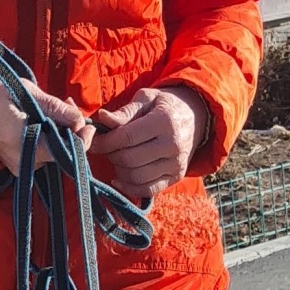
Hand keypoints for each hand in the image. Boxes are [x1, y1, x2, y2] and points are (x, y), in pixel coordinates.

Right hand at [0, 75, 95, 174]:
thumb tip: (79, 117)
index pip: (67, 151)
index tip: (88, 122)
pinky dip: (50, 136)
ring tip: (59, 107)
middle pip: (63, 152)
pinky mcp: (22, 165)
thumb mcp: (26, 93)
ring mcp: (23, 167)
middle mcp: (27, 164)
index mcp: (27, 147)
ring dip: (61, 131)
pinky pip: (45, 153)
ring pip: (55, 152)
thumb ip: (54, 107)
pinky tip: (47, 119)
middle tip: (69, 104)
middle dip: (72, 129)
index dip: (82, 137)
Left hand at [92, 83, 209, 198]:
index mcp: (164, 121)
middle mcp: (173, 145)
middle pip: (129, 159)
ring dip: (118, 171)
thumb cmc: (164, 105)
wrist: (195, 116)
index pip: (126, 137)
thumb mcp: (146, 99)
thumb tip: (102, 119)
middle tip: (107, 148)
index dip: (105, 142)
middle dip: (111, 155)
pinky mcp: (176, 177)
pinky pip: (147, 190)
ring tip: (117, 158)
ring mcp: (176, 164)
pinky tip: (119, 178)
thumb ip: (124, 112)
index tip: (93, 141)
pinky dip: (129, 188)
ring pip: (135, 177)